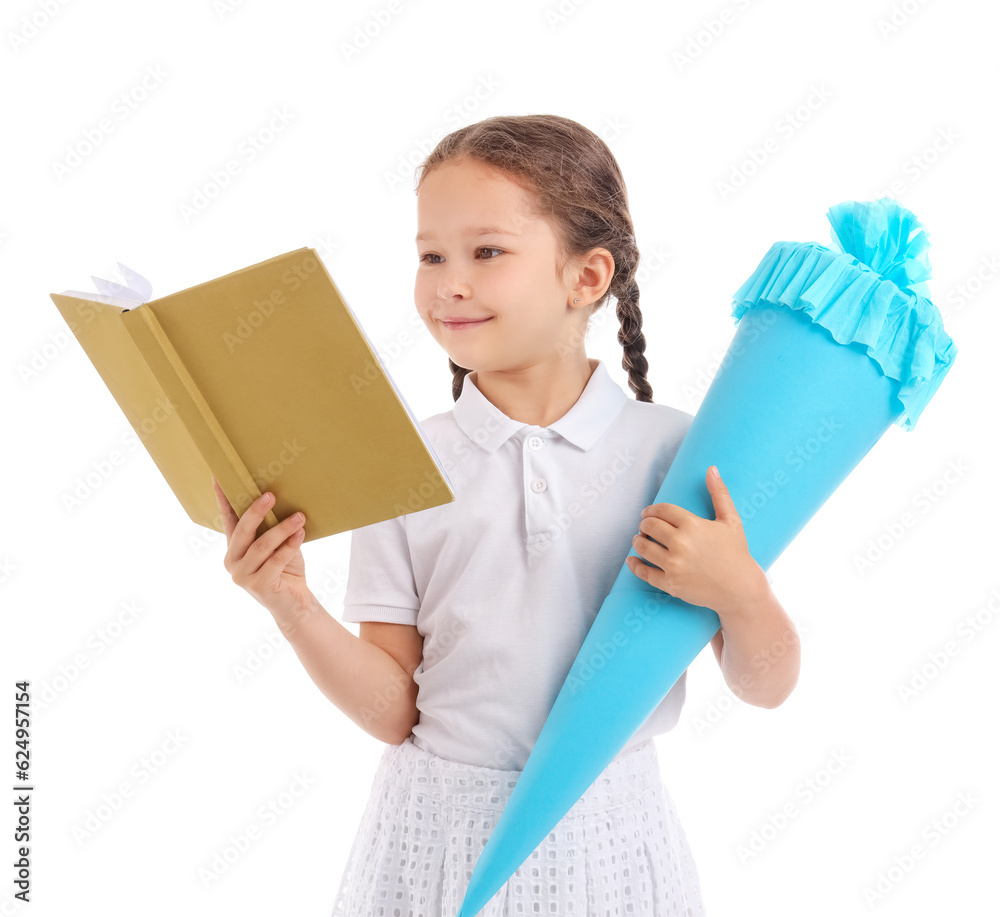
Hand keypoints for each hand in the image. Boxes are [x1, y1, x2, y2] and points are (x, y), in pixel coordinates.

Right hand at [212, 477, 313, 630]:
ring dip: (282, 529)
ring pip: (262, 545)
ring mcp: (243, 575)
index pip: (227, 519)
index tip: (218, 477)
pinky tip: (300, 534)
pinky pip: (276, 560)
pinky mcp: (259, 585)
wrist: (294, 602)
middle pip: (243, 530)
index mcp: (234, 548)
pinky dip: (290, 546)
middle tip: (271, 495)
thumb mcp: (276, 544)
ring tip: (299, 517)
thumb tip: (275, 498)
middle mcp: (232, 561)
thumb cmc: (285, 568)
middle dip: (256, 511)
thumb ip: (269, 528)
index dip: (223, 499)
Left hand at [625, 466, 768, 617]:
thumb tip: (711, 469)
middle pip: (649, 526)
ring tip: (640, 539)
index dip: (652, 510)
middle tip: (645, 526)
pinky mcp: (670, 584)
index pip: (661, 510)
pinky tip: (632, 560)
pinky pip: (644, 572)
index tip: (648, 513)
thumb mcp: (731, 521)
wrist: (741, 589)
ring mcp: (674, 565)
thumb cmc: (737, 553)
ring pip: (643, 546)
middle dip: (645, 524)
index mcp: (692, 525)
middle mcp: (680, 543)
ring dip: (638, 541)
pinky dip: (635, 565)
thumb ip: (719, 493)